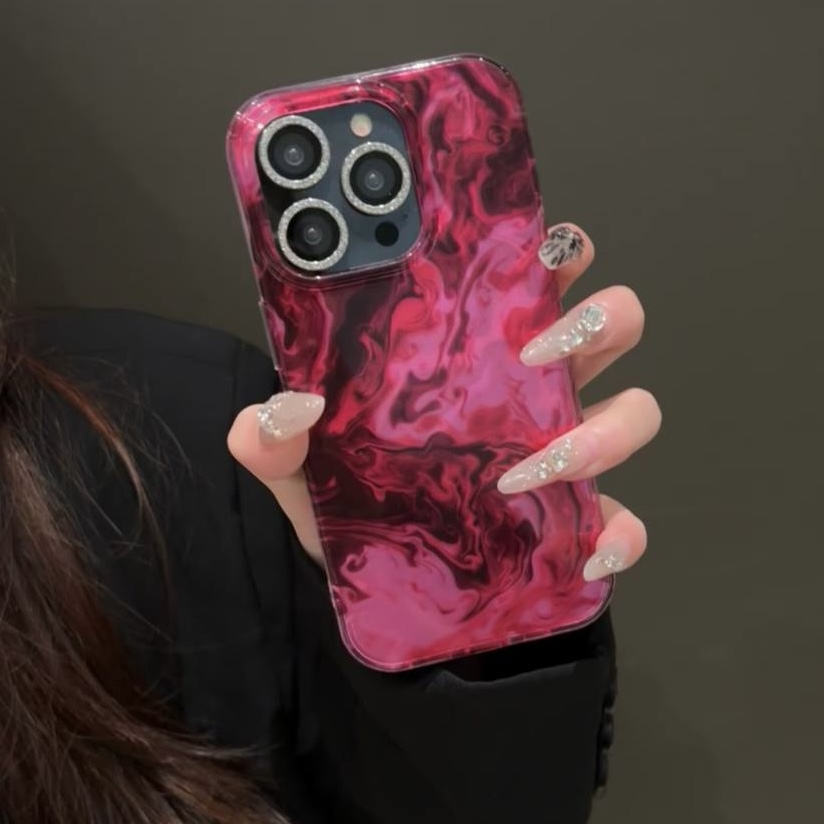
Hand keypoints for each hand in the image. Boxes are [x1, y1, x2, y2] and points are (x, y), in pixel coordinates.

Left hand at [228, 223, 660, 579]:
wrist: (378, 586)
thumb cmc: (351, 506)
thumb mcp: (301, 468)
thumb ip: (275, 438)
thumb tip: (284, 410)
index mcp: (480, 357)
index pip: (536, 282)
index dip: (559, 252)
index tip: (551, 249)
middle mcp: (535, 393)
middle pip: (610, 327)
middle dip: (597, 323)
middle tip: (537, 354)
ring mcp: (565, 456)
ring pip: (634, 412)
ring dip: (604, 431)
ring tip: (532, 467)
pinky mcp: (576, 522)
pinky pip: (627, 519)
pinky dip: (624, 532)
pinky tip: (590, 549)